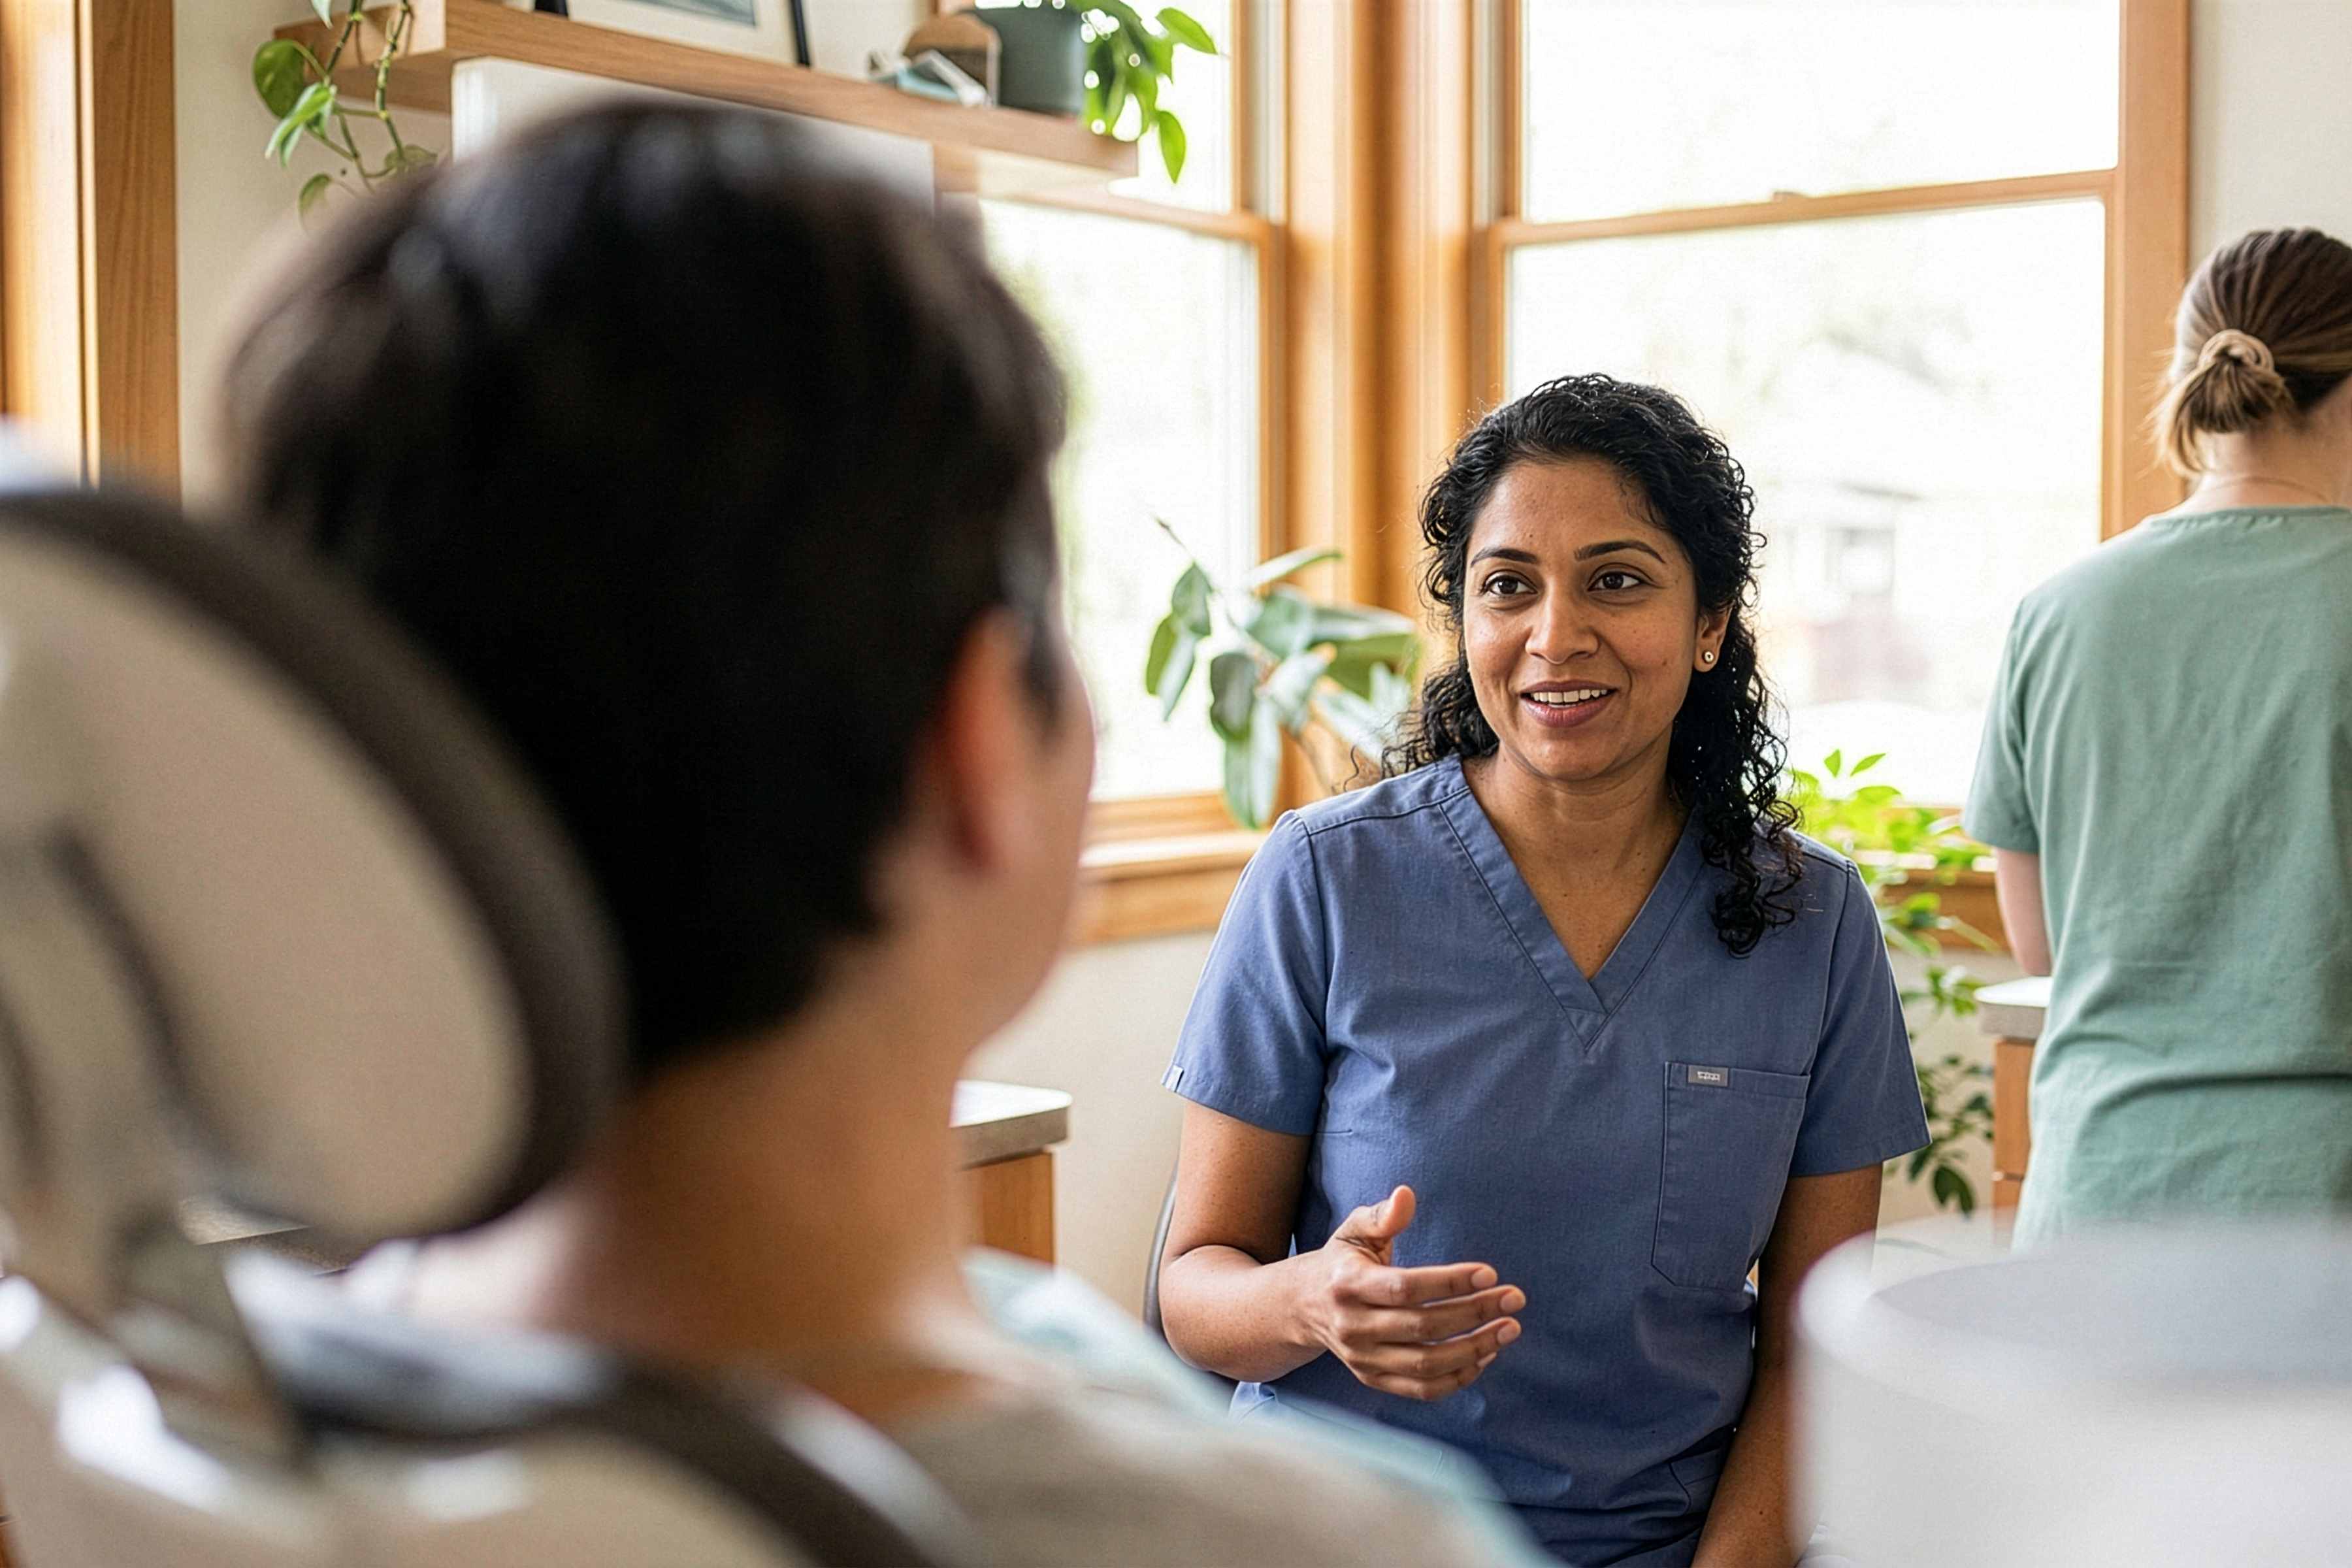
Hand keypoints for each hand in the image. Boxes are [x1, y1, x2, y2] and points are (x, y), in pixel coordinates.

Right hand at [1296, 1185, 1523, 1400]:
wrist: (1302, 1307)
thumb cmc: (1340, 1263)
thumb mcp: (1353, 1231)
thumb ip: (1381, 1215)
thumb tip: (1406, 1195)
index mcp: (1348, 1285)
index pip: (1406, 1288)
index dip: (1450, 1282)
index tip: (1490, 1273)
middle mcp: (1352, 1326)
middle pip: (1423, 1326)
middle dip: (1475, 1313)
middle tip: (1514, 1298)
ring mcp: (1362, 1358)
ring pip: (1426, 1363)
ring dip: (1475, 1348)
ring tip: (1509, 1328)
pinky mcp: (1373, 1379)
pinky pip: (1422, 1389)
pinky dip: (1458, 1377)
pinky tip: (1486, 1355)